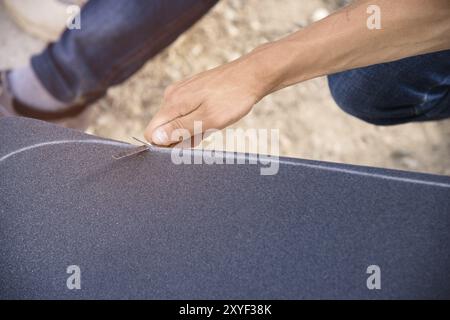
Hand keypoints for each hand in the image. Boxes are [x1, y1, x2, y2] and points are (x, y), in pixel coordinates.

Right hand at [144, 51, 274, 145]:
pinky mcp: (191, 90)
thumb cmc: (233, 98)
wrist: (252, 75)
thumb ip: (180, 129)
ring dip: (192, 130)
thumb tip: (154, 138)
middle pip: (164, 128)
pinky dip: (198, 121)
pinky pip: (186, 113)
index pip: (152, 133)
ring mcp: (181, 91)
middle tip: (205, 134)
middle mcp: (171, 95)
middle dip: (181, 138)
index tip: (187, 145)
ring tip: (212, 125)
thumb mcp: (208, 119)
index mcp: (172, 103)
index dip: (166, 145)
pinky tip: (213, 118)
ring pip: (177, 122)